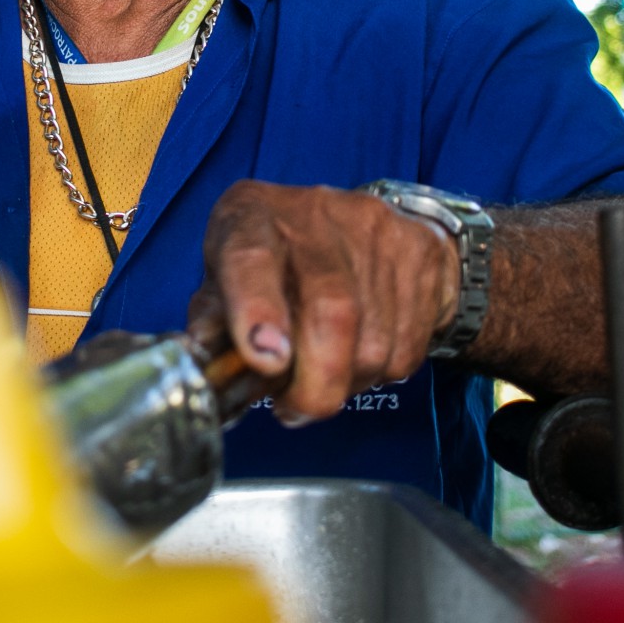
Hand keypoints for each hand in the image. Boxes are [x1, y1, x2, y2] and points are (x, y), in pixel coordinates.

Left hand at [187, 181, 458, 423]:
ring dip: (346, 384)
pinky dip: (380, 373)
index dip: (257, 311)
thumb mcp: (227, 273)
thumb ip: (213, 319)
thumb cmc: (276, 256)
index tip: (265, 360)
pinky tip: (359, 355)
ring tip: (324, 377)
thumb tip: (204, 367)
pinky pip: (407, 347)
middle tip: (295, 409)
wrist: (360, 220)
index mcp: (252, 218)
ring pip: (374, 342)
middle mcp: (317, 215)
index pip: (251, 259)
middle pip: (331, 310)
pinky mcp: (420, 252)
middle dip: (315, 383)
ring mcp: (377, 231)